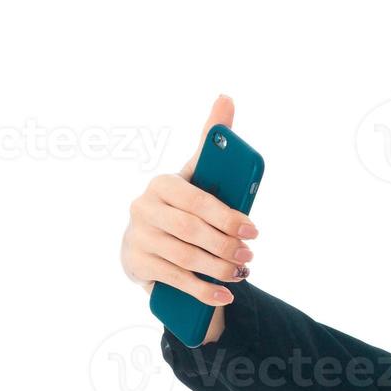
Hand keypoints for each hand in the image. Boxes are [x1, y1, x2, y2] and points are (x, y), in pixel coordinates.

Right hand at [120, 95, 258, 344]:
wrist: (151, 243)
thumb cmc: (185, 204)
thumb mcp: (198, 174)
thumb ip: (212, 141)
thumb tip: (226, 96)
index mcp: (163, 184)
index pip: (197, 200)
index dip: (228, 216)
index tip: (255, 229)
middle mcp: (143, 208)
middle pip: (193, 231)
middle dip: (227, 245)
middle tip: (251, 255)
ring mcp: (137, 237)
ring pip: (186, 257)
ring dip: (218, 268)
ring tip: (242, 272)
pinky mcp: (136, 264)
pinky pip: (174, 280)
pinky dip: (203, 290)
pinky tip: (224, 294)